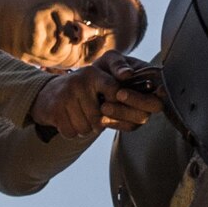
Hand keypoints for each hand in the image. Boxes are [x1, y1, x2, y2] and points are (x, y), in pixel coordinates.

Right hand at [31, 61, 161, 138]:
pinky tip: (70, 120)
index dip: (122, 106)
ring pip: (86, 128)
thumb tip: (160, 92)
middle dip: (100, 122)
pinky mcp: (53, 109)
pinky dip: (72, 132)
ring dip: (85, 128)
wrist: (47, 95)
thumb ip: (130, 88)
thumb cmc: (84, 89)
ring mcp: (65, 95)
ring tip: (81, 116)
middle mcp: (80, 81)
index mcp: (95, 74)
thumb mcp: (104, 80)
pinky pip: (72, 133)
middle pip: (100, 118)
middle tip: (96, 115)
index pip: (115, 93)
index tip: (118, 107)